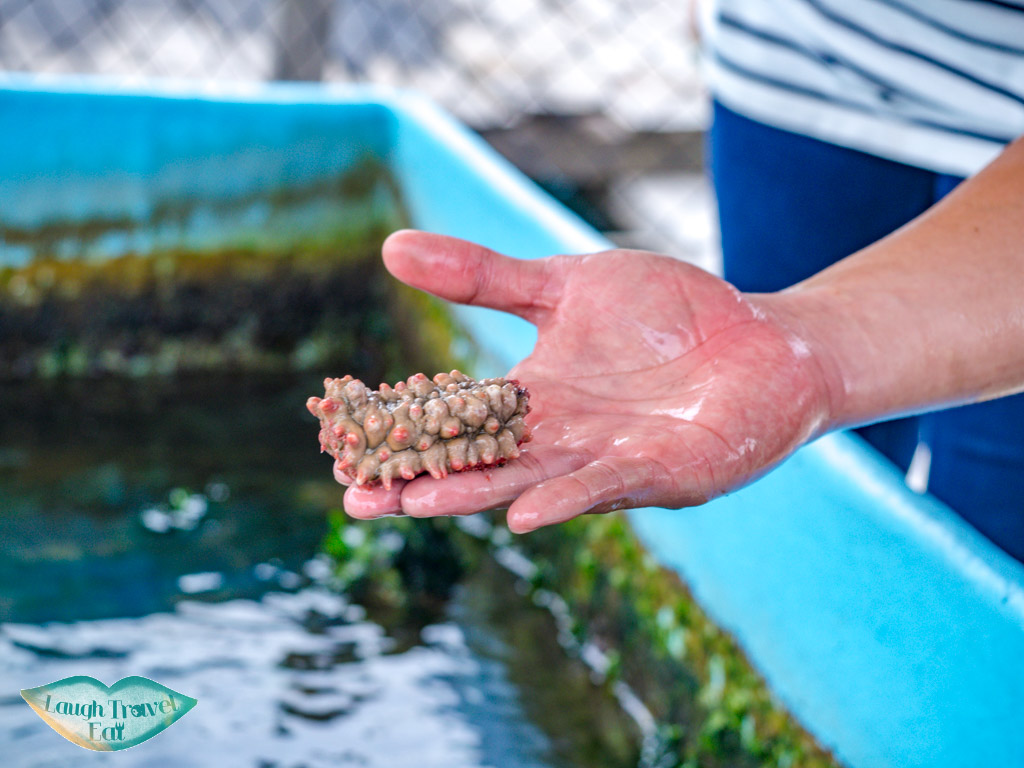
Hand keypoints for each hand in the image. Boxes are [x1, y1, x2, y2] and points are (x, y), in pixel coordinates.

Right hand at [339, 230, 833, 532]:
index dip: (403, 431)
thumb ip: (485, 276)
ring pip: (531, 480)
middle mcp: (563, 437)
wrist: (761, 333)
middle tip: (358, 498)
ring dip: (476, 496)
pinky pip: (608, 486)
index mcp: (534, 397)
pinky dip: (566, 498)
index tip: (342, 445)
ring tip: (419, 504)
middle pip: (480, 462)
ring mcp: (611, 459)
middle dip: (421, 481)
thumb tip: (391, 247)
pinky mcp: (665, 472)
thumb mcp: (565, 283)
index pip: (455, 419)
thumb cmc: (666, 312)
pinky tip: (523, 513)